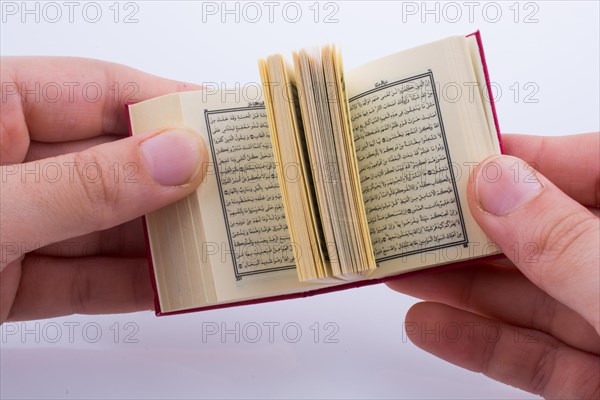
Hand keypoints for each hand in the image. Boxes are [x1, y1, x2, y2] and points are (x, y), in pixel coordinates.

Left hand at [0, 57, 206, 322]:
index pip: (97, 91)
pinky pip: (81, 279)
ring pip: (103, 226)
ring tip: (217, 246)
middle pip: (111, 164)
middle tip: (235, 193)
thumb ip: (84, 186)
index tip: (225, 126)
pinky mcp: (7, 280)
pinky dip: (127, 285)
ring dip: (159, 243)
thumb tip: (177, 159)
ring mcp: (10, 224)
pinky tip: (171, 286)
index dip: (166, 106)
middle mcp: (5, 164)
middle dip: (174, 184)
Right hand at [388, 133, 598, 398]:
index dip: (517, 157)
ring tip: (399, 268)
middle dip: (471, 231)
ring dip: (461, 287)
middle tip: (407, 217)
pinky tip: (429, 324)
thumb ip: (565, 242)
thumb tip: (497, 184)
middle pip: (543, 236)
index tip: (452, 154)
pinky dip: (482, 344)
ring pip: (531, 298)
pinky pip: (536, 357)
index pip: (584, 165)